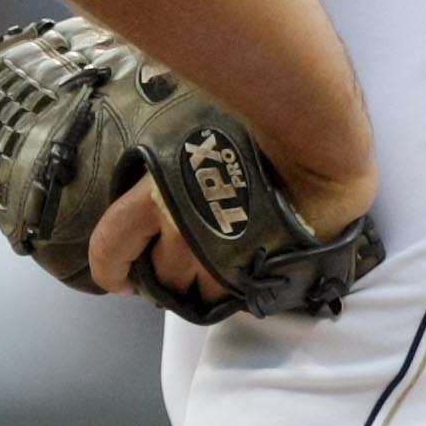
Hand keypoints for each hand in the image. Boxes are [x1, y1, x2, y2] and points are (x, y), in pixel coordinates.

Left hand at [87, 161, 377, 309]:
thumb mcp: (191, 139)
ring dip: (201, 283)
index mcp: (155, 196)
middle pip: (159, 278)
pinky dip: (232, 287)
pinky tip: (243, 267)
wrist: (316, 150)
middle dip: (166, 275)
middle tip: (182, 262)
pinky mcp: (252, 274)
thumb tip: (149, 175)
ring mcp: (217, 259)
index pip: (110, 245)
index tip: (117, 281)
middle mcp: (181, 234)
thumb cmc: (257, 129)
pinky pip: (231, 295)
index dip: (108, 270)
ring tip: (220, 260)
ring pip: (196, 293)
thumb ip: (167, 166)